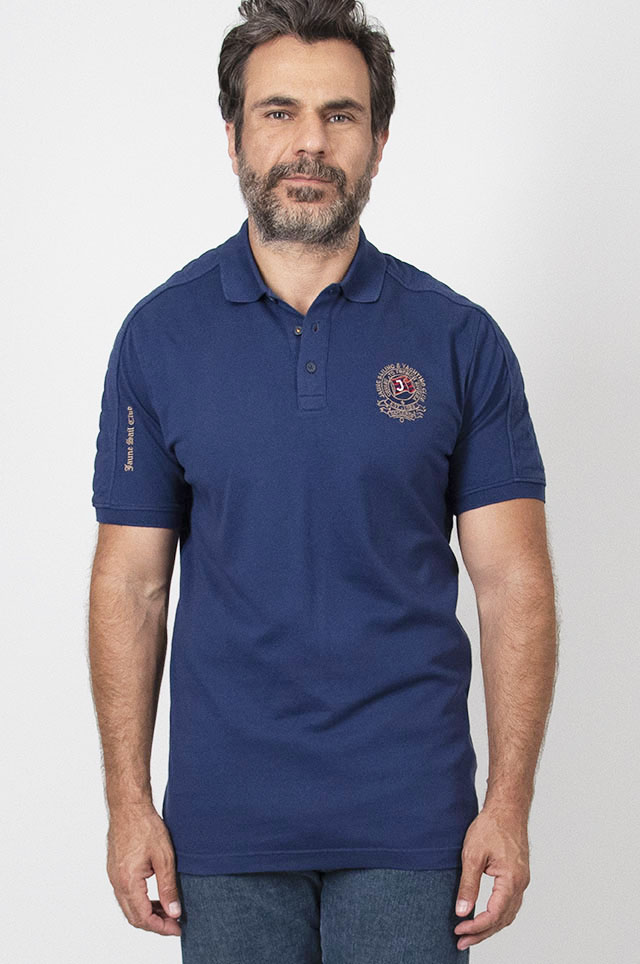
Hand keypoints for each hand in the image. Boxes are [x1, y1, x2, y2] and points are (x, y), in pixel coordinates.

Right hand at [106, 803, 182, 935]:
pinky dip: (140, 902)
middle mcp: (117, 882)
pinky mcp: (115, 870)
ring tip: (168, 911)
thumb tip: (174, 912)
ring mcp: (113, 876)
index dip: (161, 927)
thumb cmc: (145, 826)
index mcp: (128, 882)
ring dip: (147, 914)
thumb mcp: (164, 857)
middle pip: (134, 917)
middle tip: (174, 924)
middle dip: (155, 924)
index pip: (143, 917)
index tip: (177, 928)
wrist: (128, 806)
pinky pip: (125, 895)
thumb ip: (168, 887)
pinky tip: (155, 897)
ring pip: (128, 907)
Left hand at [453, 804, 530, 950]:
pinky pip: (510, 903)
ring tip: (470, 933)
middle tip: (461, 941)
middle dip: (481, 933)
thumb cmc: (491, 826)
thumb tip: (462, 911)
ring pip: (508, 914)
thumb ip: (468, 884)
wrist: (507, 808)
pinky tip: (484, 917)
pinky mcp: (518, 876)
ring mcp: (521, 881)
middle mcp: (520, 884)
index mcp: (511, 880)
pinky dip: (497, 915)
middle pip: (502, 919)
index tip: (459, 929)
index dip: (476, 926)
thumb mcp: (472, 854)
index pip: (494, 914)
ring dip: (490, 926)